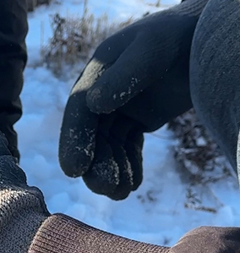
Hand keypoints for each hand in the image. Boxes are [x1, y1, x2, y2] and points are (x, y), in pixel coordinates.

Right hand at [59, 1, 205, 199]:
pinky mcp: (137, 120)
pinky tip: (133, 184)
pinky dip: (129, 166)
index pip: (79, 110)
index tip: (74, 170)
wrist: (200, 39)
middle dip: (96, 164)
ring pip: (107, 145)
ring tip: (122, 192)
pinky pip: (127, 147)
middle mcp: (101, 94)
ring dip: (112, 170)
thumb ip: (123, 76)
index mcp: (97, 74)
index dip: (74, 140)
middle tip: (107, 188)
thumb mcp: (150, 50)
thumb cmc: (175, 37)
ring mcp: (119, 109)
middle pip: (90, 134)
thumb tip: (95, 105)